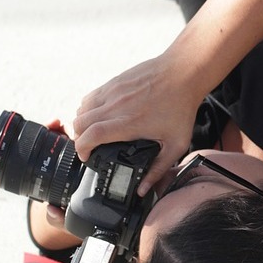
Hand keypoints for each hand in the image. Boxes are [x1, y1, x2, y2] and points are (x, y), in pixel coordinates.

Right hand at [72, 53, 200, 195]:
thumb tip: (143, 190)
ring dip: (82, 123)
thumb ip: (158, 169)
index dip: (81, 150)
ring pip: (81, 109)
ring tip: (92, 133)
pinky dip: (88, 108)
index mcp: (128, 123)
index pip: (90, 136)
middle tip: (89, 147)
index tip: (87, 158)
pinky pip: (91, 96)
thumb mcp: (176, 144)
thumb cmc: (181, 107)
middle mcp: (115, 106)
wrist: (183, 72)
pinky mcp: (114, 81)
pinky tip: (99, 116)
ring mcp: (113, 91)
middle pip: (79, 123)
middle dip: (78, 139)